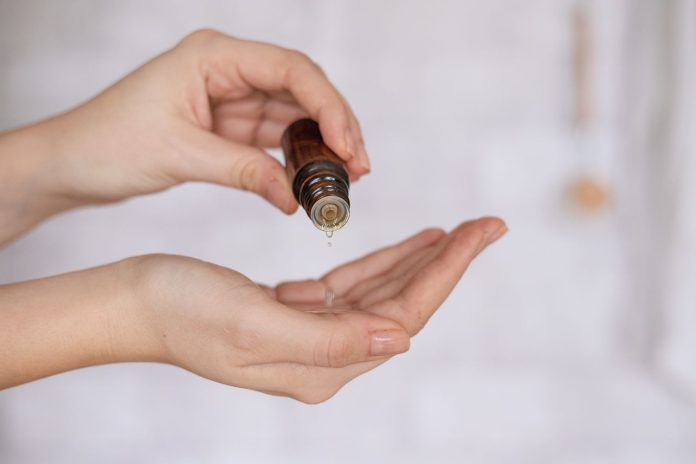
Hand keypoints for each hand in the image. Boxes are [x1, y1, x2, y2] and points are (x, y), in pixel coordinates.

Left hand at [1, 30, 367, 231]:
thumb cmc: (108, 143)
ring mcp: (231, 97)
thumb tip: (295, 197)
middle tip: (358, 168)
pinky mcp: (229, 125)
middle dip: (336, 127)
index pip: (290, 70)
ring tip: (345, 180)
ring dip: (321, 145)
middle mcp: (228, 70)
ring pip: (294, 115)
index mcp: (213, 55)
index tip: (349, 146)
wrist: (73, 162)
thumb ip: (243, 171)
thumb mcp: (180, 155)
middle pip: (302, 90)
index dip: (329, 106)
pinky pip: (275, 138)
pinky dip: (296, 159)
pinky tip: (314, 179)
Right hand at [129, 217, 504, 402]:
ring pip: (383, 293)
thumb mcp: (253, 324)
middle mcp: (324, 357)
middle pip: (403, 306)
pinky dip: (384, 261)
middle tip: (487, 224)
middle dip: (447, 263)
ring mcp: (312, 334)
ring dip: (421, 260)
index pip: (402, 318)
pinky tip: (410, 244)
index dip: (445, 275)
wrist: (137, 302)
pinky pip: (354, 284)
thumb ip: (329, 341)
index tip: (479, 233)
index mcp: (320, 368)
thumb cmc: (181, 311)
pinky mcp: (298, 310)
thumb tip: (400, 342)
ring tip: (459, 230)